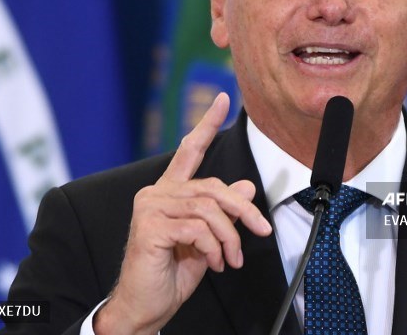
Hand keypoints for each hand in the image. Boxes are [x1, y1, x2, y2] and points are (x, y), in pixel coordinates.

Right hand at [94, 92, 272, 334]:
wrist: (145, 306)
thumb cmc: (171, 273)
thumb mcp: (207, 240)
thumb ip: (222, 213)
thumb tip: (245, 187)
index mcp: (169, 192)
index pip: (190, 150)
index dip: (207, 124)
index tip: (224, 99)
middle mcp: (156, 193)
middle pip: (213, 187)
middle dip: (243, 210)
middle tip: (261, 231)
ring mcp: (150, 207)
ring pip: (209, 208)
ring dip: (229, 236)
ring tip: (231, 259)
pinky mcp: (149, 226)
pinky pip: (198, 228)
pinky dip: (214, 247)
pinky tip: (212, 263)